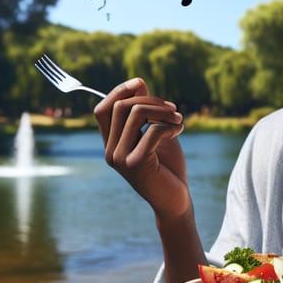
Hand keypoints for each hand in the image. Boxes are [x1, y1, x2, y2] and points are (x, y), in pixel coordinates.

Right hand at [94, 78, 188, 216]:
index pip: (102, 109)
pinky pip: (152, 131)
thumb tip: (138, 84)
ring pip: (135, 113)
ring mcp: (120, 159)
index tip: (141, 83)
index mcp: (112, 143)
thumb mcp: (155, 133)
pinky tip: (180, 130)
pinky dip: (170, 125)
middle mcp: (110, 151)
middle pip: (120, 106)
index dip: (119, 91)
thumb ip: (146, 112)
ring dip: (163, 111)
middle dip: (151, 100)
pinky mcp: (136, 165)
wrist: (176, 200)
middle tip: (174, 109)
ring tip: (179, 119)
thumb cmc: (167, 167)